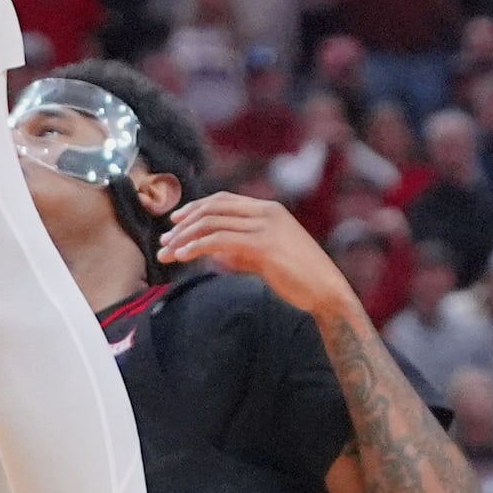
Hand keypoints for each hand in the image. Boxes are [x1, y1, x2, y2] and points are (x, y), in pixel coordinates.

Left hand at [158, 192, 355, 316]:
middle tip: (165, 238)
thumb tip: (215, 252)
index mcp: (269, 210)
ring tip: (167, 252)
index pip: (223, 200)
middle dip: (185, 222)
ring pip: (212, 223)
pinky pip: (219, 241)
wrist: (328, 293)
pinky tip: (182, 257)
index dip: (196, 207)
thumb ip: (242, 250)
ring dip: (185, 237)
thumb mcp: (266, 258)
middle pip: (214, 208)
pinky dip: (196, 247)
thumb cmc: (300, 279)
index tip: (176, 221)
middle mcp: (266, 212)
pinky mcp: (263, 245)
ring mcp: (265, 226)